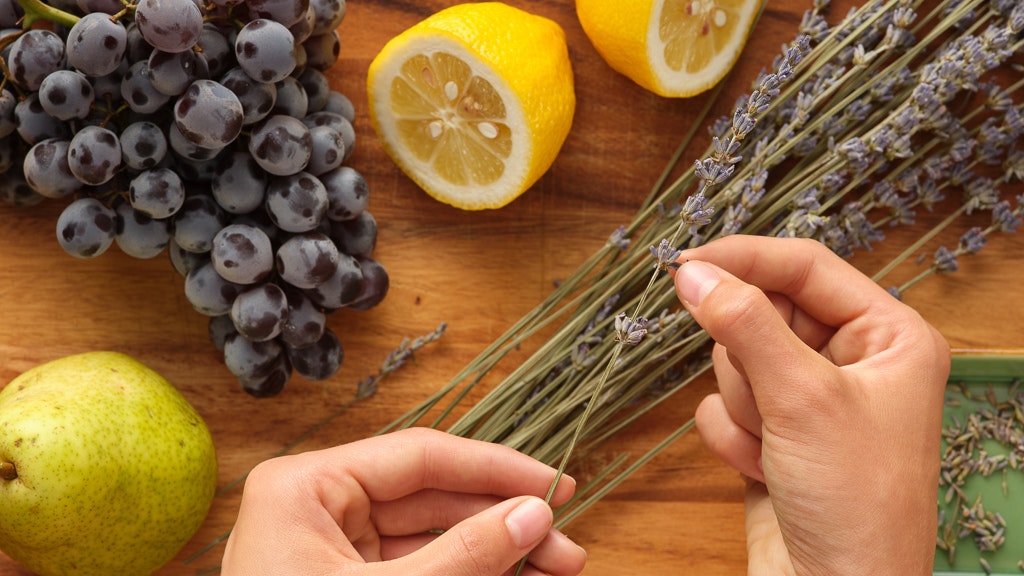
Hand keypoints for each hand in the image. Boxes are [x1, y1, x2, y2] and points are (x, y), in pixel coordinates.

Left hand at [221, 427, 585, 575]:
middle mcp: (318, 507)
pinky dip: (466, 575)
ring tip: (556, 569)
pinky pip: (417, 568)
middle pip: (432, 497)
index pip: (421, 456)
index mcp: (306, 487)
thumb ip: (462, 555)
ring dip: (493, 551)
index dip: (496, 469)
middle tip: (565, 549)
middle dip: (503, 521)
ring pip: (431, 536)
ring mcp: (331, 550)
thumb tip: (533, 514)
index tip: (556, 486)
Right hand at [673, 236, 948, 575]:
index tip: (685, 263)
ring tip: (776, 446)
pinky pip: (722, 404)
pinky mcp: (773, 431)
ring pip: (735, 359)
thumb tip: (692, 272)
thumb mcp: (802, 398)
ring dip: (744, 405)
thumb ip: (743, 324)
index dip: (745, 259)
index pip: (805, 267)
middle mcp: (850, 360)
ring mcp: (808, 397)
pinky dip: (732, 437)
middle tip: (769, 398)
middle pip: (763, 312)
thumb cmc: (855, 503)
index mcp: (887, 336)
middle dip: (751, 360)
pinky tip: (764, 470)